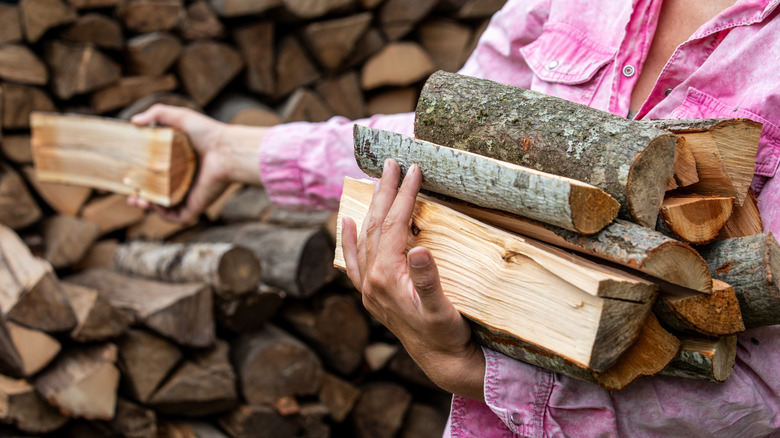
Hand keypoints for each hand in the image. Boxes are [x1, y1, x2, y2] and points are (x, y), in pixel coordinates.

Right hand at [129, 104, 266, 222]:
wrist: (226, 150)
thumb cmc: (207, 133)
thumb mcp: (180, 117)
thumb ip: (157, 114)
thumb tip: (134, 121)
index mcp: (179, 163)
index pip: (156, 174)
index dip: (140, 178)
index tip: (127, 177)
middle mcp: (184, 180)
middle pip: (158, 193)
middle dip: (140, 197)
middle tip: (130, 195)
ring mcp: (191, 195)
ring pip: (165, 208)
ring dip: (148, 207)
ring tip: (137, 200)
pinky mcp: (197, 205)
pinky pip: (178, 217)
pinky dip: (164, 215)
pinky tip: (154, 206)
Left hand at [341, 159, 484, 400]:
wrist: (441, 362)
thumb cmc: (446, 335)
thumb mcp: (442, 309)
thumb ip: (428, 280)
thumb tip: (420, 249)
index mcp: (386, 278)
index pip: (394, 226)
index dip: (405, 196)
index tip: (414, 169)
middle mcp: (371, 280)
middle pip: (376, 225)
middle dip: (385, 192)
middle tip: (393, 162)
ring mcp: (368, 287)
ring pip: (364, 238)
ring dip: (371, 208)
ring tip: (378, 181)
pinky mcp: (372, 294)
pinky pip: (353, 262)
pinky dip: (349, 240)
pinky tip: (346, 223)